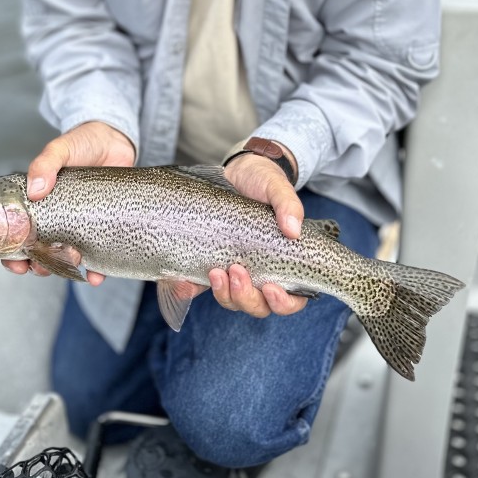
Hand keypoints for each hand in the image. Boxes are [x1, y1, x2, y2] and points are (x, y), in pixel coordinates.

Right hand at [1, 121, 134, 283]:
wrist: (116, 139)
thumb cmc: (82, 143)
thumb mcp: (59, 149)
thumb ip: (45, 164)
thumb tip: (35, 189)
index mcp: (37, 203)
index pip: (16, 232)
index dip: (11, 252)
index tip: (14, 261)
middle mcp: (55, 218)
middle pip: (38, 251)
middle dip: (36, 265)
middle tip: (39, 266)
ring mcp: (78, 224)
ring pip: (64, 258)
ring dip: (62, 268)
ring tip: (69, 264)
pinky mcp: (101, 227)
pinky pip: (96, 256)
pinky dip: (95, 271)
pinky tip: (95, 276)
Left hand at [208, 149, 307, 318]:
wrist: (235, 172)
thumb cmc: (263, 183)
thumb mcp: (277, 187)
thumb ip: (288, 205)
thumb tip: (292, 230)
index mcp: (285, 264)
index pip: (292, 299)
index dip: (283, 303)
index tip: (270, 287)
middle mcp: (260, 274)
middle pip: (258, 306)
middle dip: (247, 297)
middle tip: (236, 270)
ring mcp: (234, 272)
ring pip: (232, 301)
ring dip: (224, 294)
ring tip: (216, 271)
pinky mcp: (209, 264)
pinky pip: (199, 287)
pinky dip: (191, 290)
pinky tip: (185, 281)